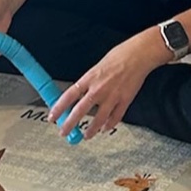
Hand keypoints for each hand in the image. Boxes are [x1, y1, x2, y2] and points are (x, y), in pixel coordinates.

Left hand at [47, 30, 167, 137]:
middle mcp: (99, 89)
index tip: (52, 117)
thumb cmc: (119, 56)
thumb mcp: (97, 67)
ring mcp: (112, 96)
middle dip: (70, 124)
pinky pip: (115, 118)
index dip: (58, 108)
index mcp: (89, 78)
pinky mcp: (125, 101)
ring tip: (86, 136)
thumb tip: (80, 95)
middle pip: (80, 110)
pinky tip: (105, 129)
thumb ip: (89, 82)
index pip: (69, 96)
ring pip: (98, 119)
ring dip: (91, 130)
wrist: (138, 55)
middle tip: (63, 132)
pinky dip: (109, 125)